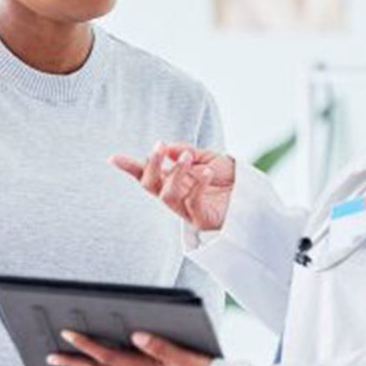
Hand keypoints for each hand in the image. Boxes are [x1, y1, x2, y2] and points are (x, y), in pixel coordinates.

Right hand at [111, 142, 235, 230]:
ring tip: (188, 157)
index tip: (114, 158)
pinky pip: (193, 202)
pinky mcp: (201, 218)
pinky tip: (207, 173)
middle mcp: (175, 195)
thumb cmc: (228, 177)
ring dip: (175, 173)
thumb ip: (187, 152)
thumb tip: (168, 148)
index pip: (147, 174)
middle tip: (159, 147)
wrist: (252, 193)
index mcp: (173, 179)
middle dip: (151, 165)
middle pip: (151, 185)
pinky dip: (197, 185)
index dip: (130, 167)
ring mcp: (186, 209)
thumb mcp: (207, 157)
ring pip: (167, 195)